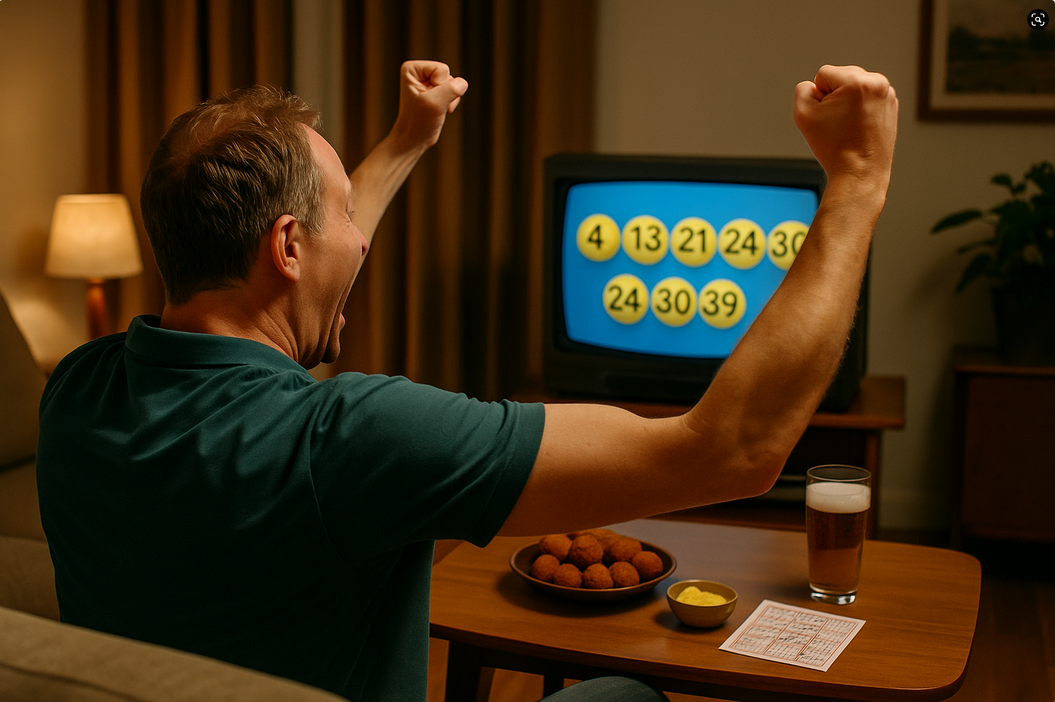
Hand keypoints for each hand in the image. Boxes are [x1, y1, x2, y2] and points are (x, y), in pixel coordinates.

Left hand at [391, 60, 467, 151]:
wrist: (415, 139)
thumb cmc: (418, 122)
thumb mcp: (434, 103)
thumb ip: (451, 89)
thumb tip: (463, 83)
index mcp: (412, 69)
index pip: (442, 69)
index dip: (439, 87)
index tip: (426, 99)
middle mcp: (420, 72)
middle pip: (448, 75)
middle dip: (444, 94)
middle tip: (432, 105)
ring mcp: (429, 81)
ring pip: (453, 84)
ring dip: (448, 100)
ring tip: (434, 109)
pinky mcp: (437, 91)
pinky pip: (454, 92)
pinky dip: (450, 104)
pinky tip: (439, 110)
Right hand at [793, 65, 897, 186]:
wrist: (860, 173)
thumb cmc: (834, 148)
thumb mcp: (802, 115)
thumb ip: (802, 90)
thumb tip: (815, 86)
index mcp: (858, 81)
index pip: (824, 74)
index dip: (818, 97)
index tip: (827, 118)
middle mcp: (878, 83)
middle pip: (841, 78)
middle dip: (834, 98)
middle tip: (837, 124)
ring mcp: (888, 94)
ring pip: (854, 88)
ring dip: (847, 103)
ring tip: (848, 127)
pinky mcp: (891, 105)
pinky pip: (866, 98)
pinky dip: (859, 110)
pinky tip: (857, 128)